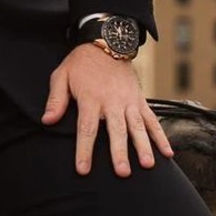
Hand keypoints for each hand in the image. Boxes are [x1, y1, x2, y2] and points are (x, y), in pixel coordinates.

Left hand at [41, 43, 173, 177]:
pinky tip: (167, 153)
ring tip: (147, 165)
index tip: (83, 169)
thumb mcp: (61, 76)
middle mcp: (111, 101)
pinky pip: (152, 120)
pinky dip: (160, 136)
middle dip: (119, 152)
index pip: (87, 128)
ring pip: (137, 126)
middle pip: (116, 130)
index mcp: (90, 98)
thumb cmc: (81, 63)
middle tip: (123, 172)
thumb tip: (48, 121)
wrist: (106, 43)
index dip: (85, 149)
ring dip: (143, 146)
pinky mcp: (140, 100)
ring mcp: (129, 101)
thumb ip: (56, 100)